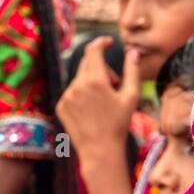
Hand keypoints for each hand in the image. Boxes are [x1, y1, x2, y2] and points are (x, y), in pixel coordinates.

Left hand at [55, 37, 141, 175]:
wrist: (100, 150)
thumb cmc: (119, 124)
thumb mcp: (131, 96)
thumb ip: (132, 70)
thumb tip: (132, 51)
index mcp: (95, 80)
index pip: (93, 49)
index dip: (101, 42)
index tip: (108, 42)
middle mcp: (77, 86)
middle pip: (87, 63)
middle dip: (102, 67)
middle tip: (114, 84)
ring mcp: (67, 96)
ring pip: (80, 78)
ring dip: (92, 82)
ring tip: (103, 103)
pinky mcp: (61, 106)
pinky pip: (72, 91)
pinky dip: (82, 94)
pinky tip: (91, 111)